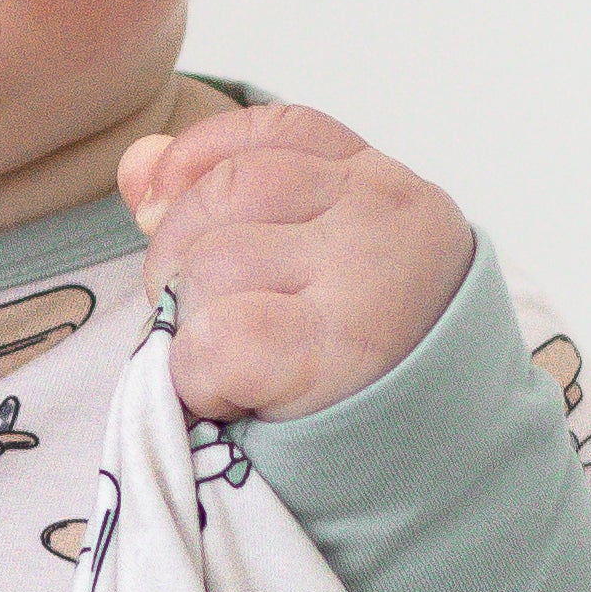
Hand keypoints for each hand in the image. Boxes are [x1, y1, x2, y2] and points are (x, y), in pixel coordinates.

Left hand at [117, 103, 474, 423]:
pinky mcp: (337, 350)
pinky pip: (215, 340)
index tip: (158, 209)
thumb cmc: (369, 361)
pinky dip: (199, 378)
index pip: (270, 131)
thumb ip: (226, 200)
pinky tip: (234, 396)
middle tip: (202, 318)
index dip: (194, 161)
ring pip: (211, 266)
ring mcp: (364, 278)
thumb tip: (135, 165)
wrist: (455, 461)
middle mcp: (380, 213)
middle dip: (178, 257)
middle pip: (223, 192)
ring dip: (193, 327)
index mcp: (377, 182)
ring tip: (236, 365)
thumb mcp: (314, 259)